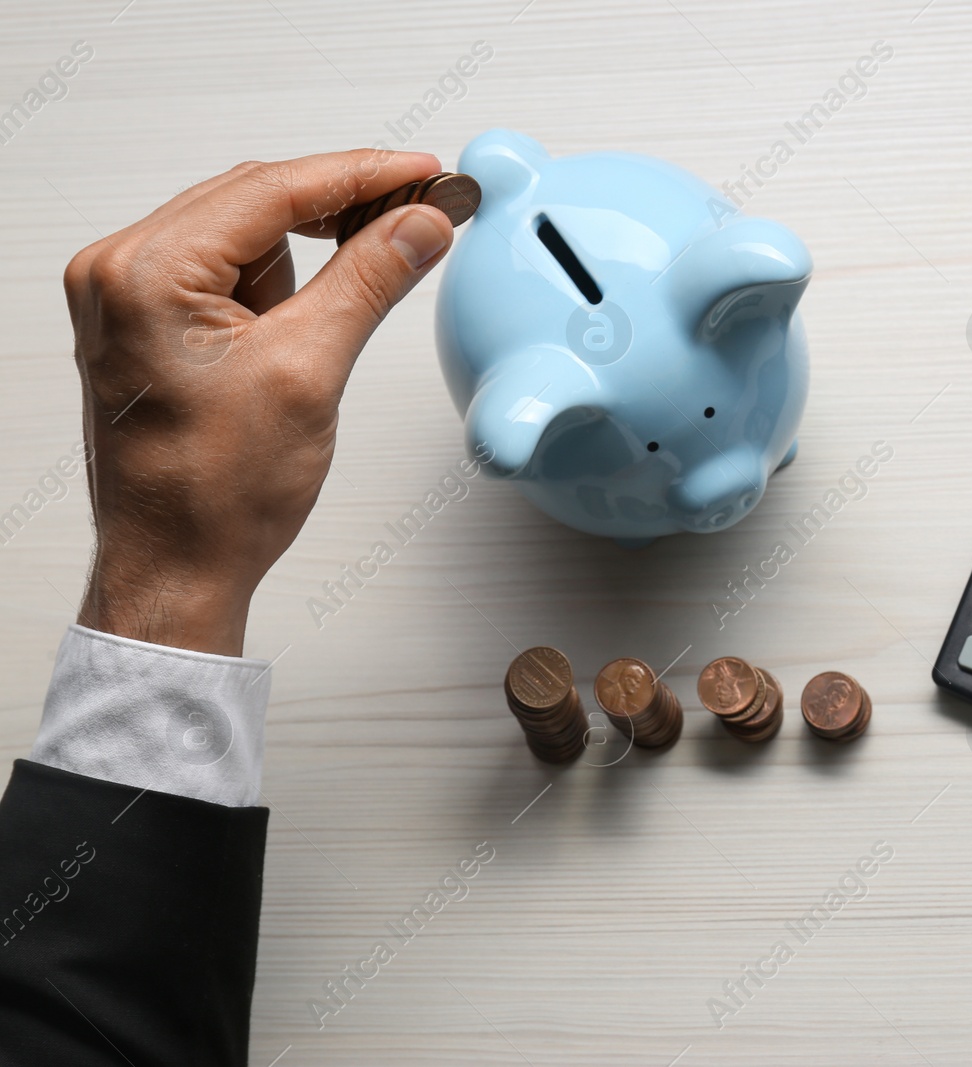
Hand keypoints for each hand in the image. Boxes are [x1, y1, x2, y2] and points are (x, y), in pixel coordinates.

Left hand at [65, 149, 454, 655]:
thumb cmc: (214, 495)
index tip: (422, 172)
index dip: (361, 175)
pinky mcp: (144, 322)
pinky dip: (274, 283)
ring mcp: (125, 296)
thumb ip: (368, 281)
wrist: (176, 567)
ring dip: (304, 257)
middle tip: (418, 212)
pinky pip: (221, 271)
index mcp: (146, 274)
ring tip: (340, 314)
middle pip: (252, 198)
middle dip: (338, 209)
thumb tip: (417, 225)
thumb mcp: (311, 371)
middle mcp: (119, 272)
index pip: (272, 190)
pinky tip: (306, 318)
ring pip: (241, 234)